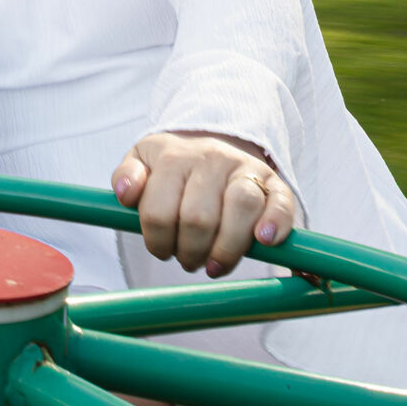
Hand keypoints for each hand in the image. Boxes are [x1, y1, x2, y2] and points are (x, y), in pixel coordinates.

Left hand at [110, 131, 298, 277]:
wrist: (212, 139)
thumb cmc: (172, 163)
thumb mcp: (141, 161)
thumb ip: (127, 176)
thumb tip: (125, 194)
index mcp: (173, 157)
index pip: (159, 211)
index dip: (158, 242)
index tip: (162, 251)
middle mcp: (211, 158)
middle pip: (199, 218)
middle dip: (190, 252)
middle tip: (188, 261)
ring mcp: (245, 168)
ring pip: (240, 208)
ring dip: (227, 249)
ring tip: (215, 266)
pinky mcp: (273, 181)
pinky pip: (280, 202)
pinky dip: (276, 223)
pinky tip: (263, 241)